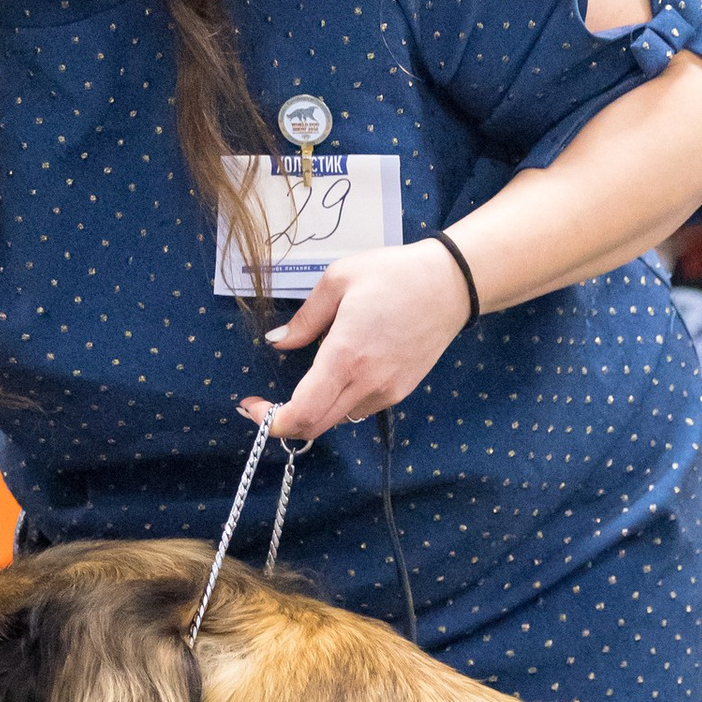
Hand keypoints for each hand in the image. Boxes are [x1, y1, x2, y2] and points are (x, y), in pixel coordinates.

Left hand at [246, 236, 476, 441]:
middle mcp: (367, 383)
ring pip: (336, 420)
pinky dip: (336, 402)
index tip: (251, 406)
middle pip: (315, 427)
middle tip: (263, 403)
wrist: (451, 284)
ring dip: (311, 411)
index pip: (302, 413)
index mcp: (346, 357)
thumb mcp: (338, 281)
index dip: (270, 420)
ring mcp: (387, 392)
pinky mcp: (399, 392)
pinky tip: (335, 375)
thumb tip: (277, 343)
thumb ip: (304, 319)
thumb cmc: (394, 274)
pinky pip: (357, 408)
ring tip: (301, 383)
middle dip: (283, 421)